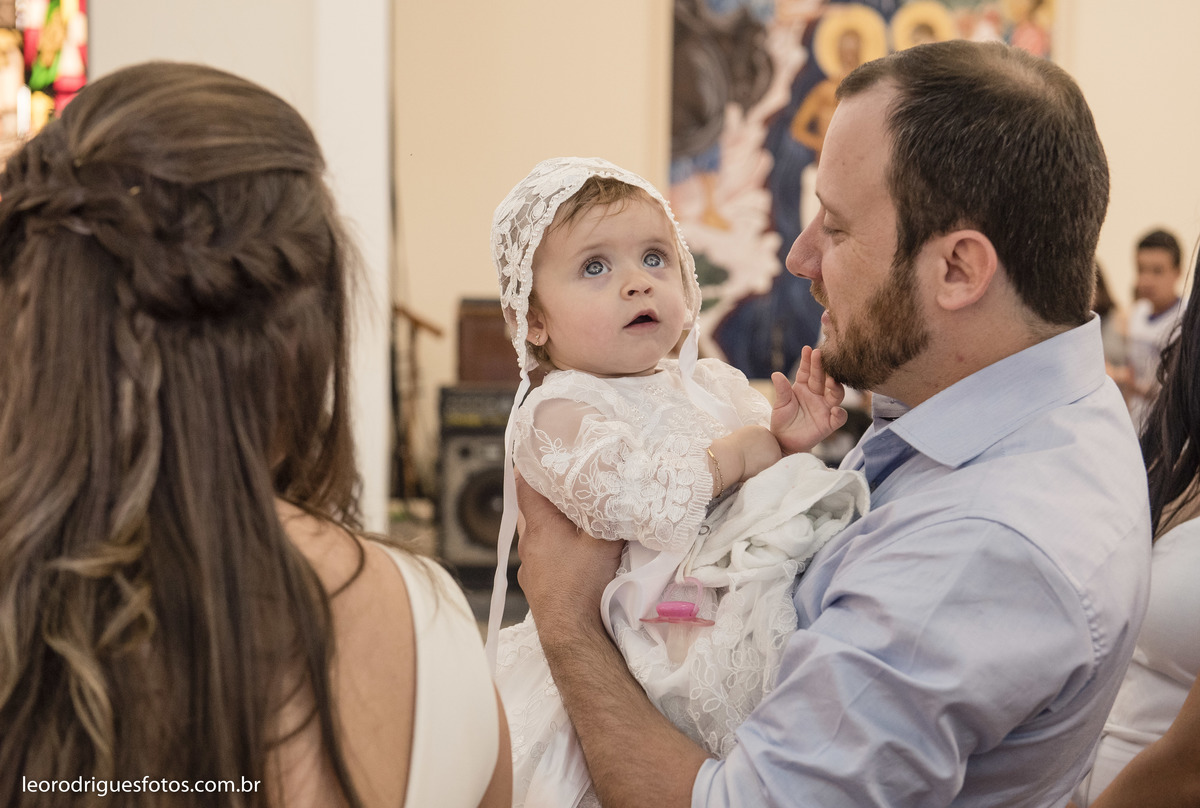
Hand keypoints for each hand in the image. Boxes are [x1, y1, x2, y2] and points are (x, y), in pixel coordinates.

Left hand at [514, 473, 622, 642]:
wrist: (573, 636)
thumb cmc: (584, 585)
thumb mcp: (603, 541)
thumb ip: (609, 514)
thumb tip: (620, 492)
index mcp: (539, 527)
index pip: (524, 486)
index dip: (529, 467)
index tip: (539, 454)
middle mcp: (528, 546)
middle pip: (531, 510)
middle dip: (547, 497)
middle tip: (567, 484)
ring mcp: (531, 569)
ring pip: (538, 536)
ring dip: (553, 526)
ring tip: (576, 519)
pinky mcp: (538, 588)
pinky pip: (544, 558)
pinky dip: (556, 550)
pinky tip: (575, 556)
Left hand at [771, 345, 847, 453]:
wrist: (783, 442)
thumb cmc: (782, 421)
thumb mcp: (780, 404)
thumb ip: (781, 390)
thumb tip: (775, 374)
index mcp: (803, 388)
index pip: (807, 371)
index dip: (808, 361)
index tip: (808, 349)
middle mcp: (817, 395)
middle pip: (822, 379)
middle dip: (821, 366)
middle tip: (820, 354)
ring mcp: (825, 408)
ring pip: (836, 394)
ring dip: (835, 386)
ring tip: (831, 380)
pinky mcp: (829, 423)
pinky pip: (839, 417)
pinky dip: (840, 413)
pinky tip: (835, 409)